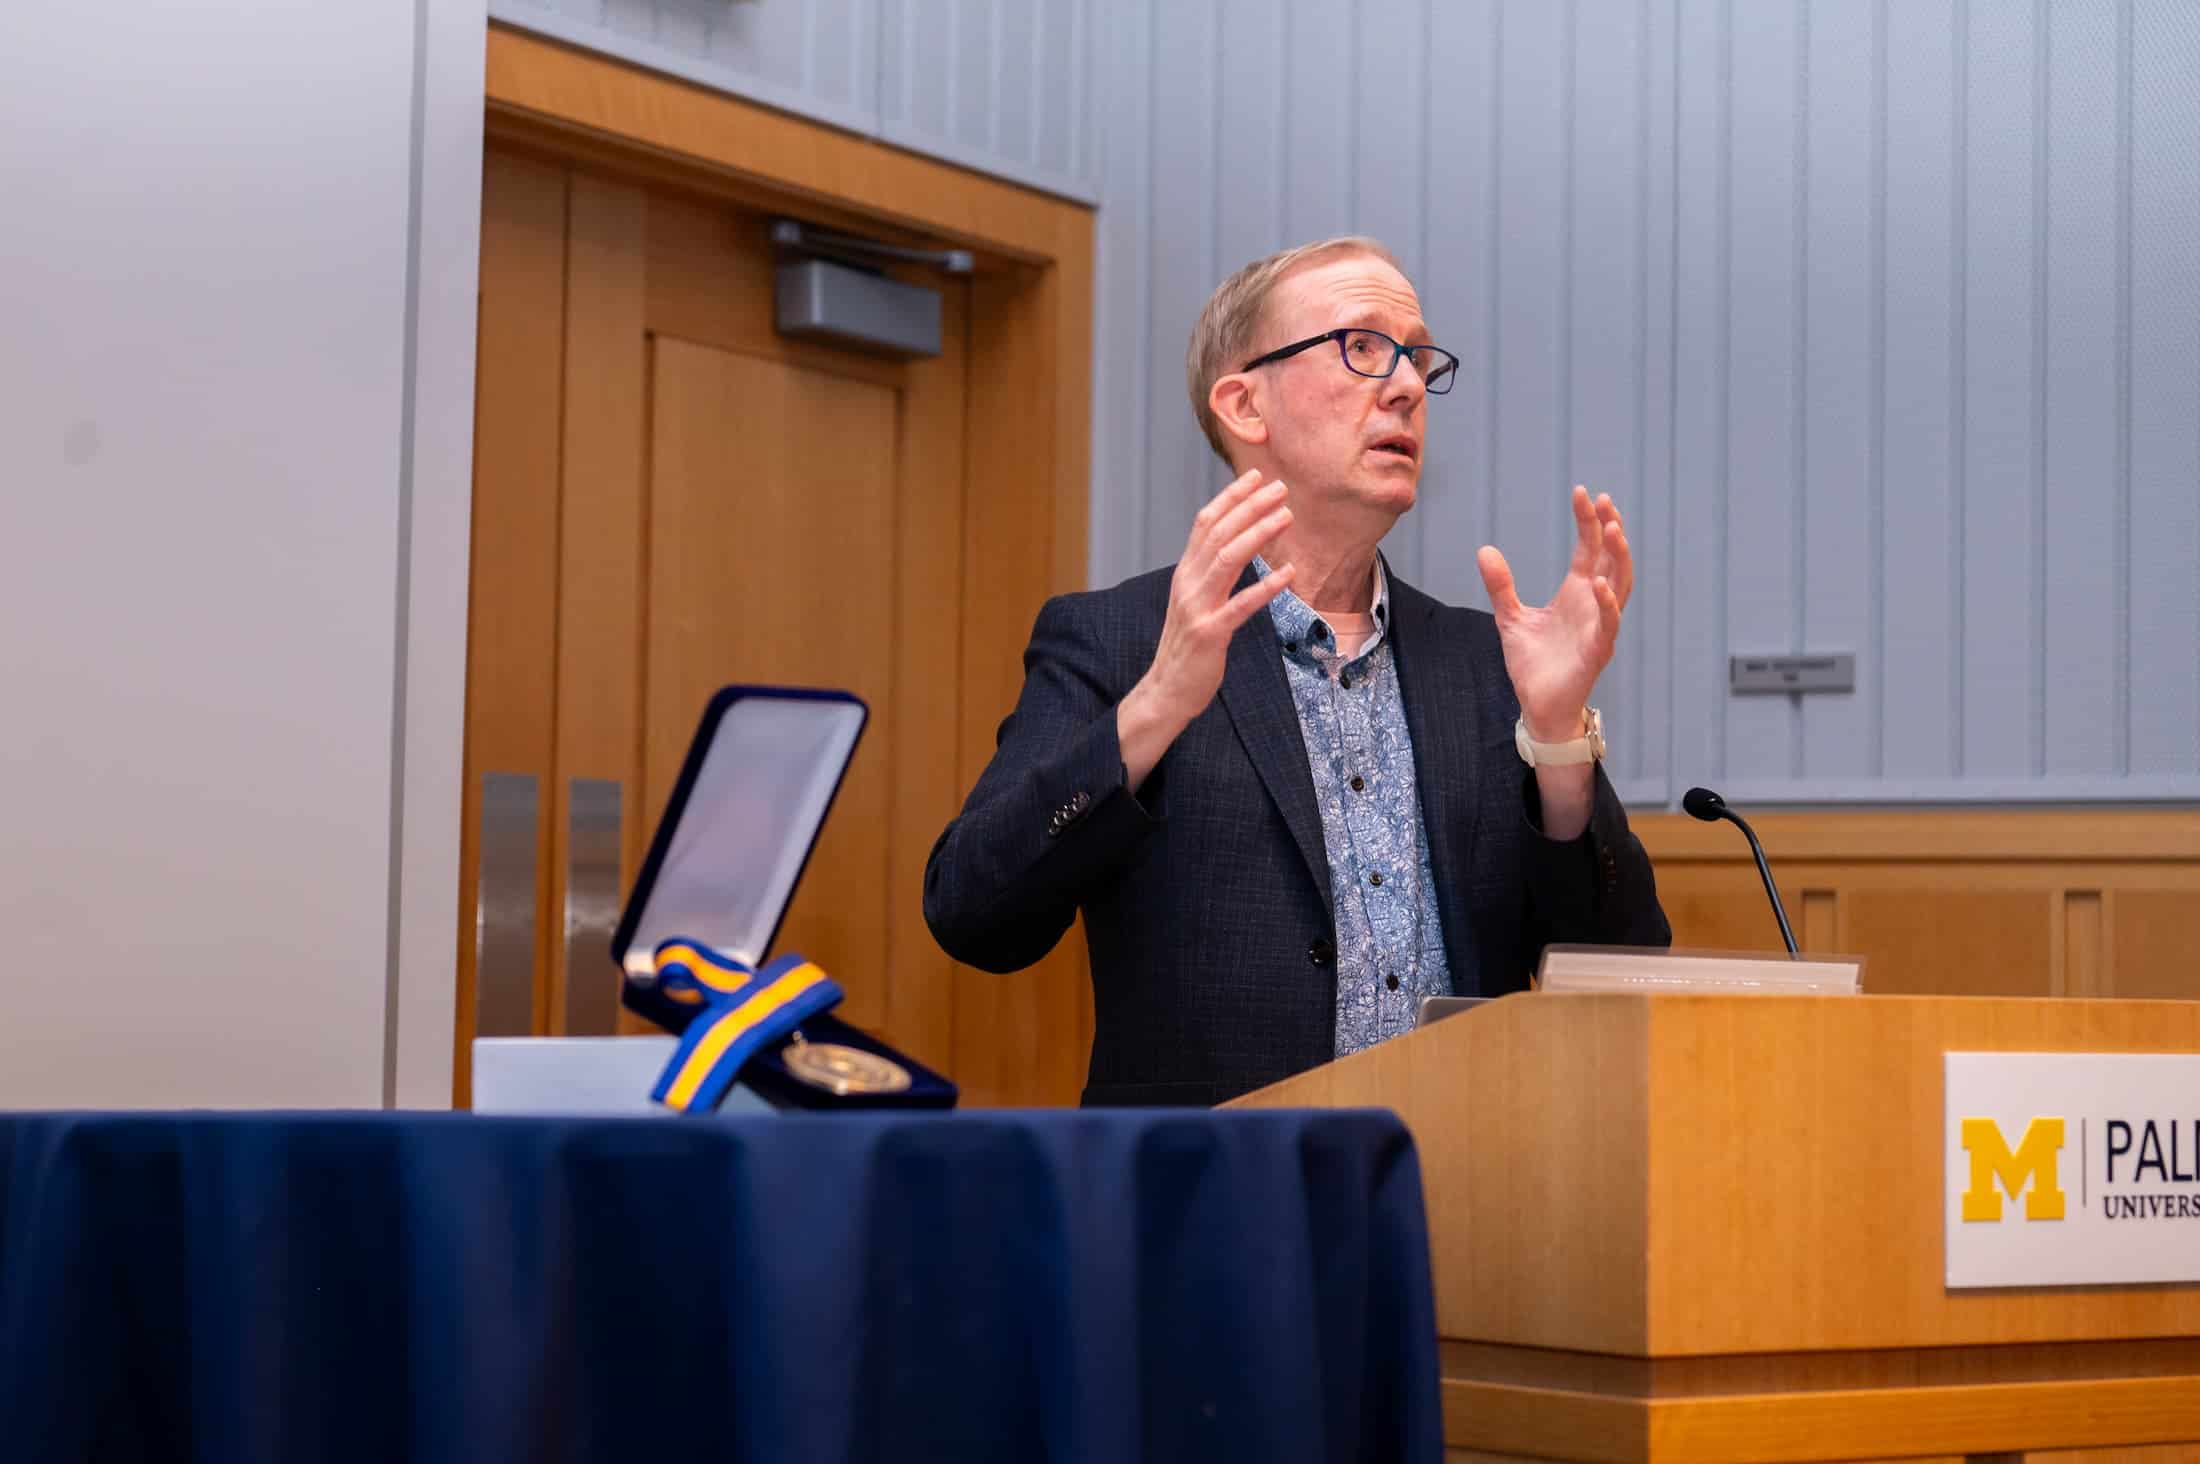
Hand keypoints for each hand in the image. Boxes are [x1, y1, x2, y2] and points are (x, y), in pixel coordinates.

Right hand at [1117, 471, 1295, 786]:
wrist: (1165, 690)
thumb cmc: (1187, 648)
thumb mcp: (1194, 603)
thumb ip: (1209, 575)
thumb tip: (1232, 546)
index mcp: (1185, 574)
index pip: (1205, 523)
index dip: (1231, 497)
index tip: (1256, 477)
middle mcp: (1188, 584)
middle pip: (1219, 533)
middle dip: (1250, 506)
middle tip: (1280, 488)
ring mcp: (1197, 608)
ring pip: (1228, 559)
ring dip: (1259, 534)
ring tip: (1287, 516)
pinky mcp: (1210, 634)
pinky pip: (1242, 605)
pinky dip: (1266, 587)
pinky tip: (1290, 574)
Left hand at [1476, 486, 1632, 741]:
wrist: (1538, 705)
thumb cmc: (1534, 663)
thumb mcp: (1511, 617)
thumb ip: (1501, 585)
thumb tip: (1484, 549)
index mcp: (1577, 593)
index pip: (1589, 549)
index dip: (1588, 521)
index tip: (1583, 493)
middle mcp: (1593, 605)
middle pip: (1610, 559)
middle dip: (1610, 530)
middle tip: (1604, 502)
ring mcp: (1599, 626)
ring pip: (1620, 585)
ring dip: (1618, 558)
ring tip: (1613, 529)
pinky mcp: (1597, 650)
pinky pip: (1608, 623)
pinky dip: (1607, 604)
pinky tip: (1600, 584)